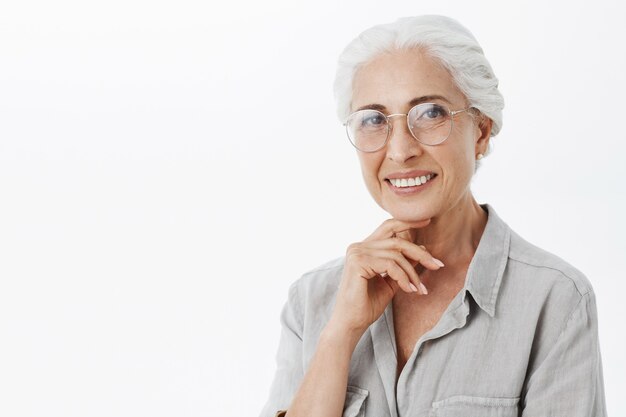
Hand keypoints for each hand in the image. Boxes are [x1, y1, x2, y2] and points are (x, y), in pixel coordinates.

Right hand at [327, 218, 443, 336]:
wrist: (351, 323)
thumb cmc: (368, 304)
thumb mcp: (391, 281)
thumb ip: (403, 264)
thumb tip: (421, 249)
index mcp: (364, 248)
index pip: (388, 227)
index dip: (408, 222)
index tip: (428, 221)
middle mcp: (358, 246)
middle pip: (397, 241)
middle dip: (420, 253)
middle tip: (438, 265)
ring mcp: (356, 253)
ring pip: (396, 254)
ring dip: (413, 273)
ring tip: (419, 289)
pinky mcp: (358, 262)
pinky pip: (390, 265)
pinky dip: (404, 277)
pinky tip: (409, 290)